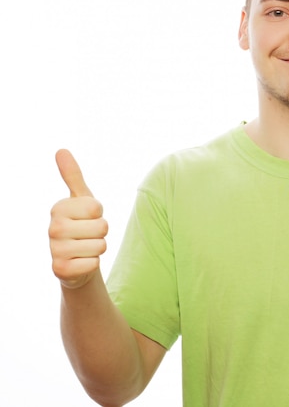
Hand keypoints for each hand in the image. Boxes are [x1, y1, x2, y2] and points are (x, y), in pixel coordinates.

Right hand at [49, 150, 107, 288]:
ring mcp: (54, 250)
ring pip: (101, 245)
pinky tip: (80, 262)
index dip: (99, 214)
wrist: (75, 259)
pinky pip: (94, 263)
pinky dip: (93, 263)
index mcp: (58, 208)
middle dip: (101, 232)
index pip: (97, 208)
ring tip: (84, 247)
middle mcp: (53, 228)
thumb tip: (61, 150)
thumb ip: (73, 176)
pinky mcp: (60, 270)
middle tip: (87, 235)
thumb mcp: (80, 199)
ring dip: (98, 248)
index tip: (87, 218)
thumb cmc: (81, 224)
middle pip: (102, 227)